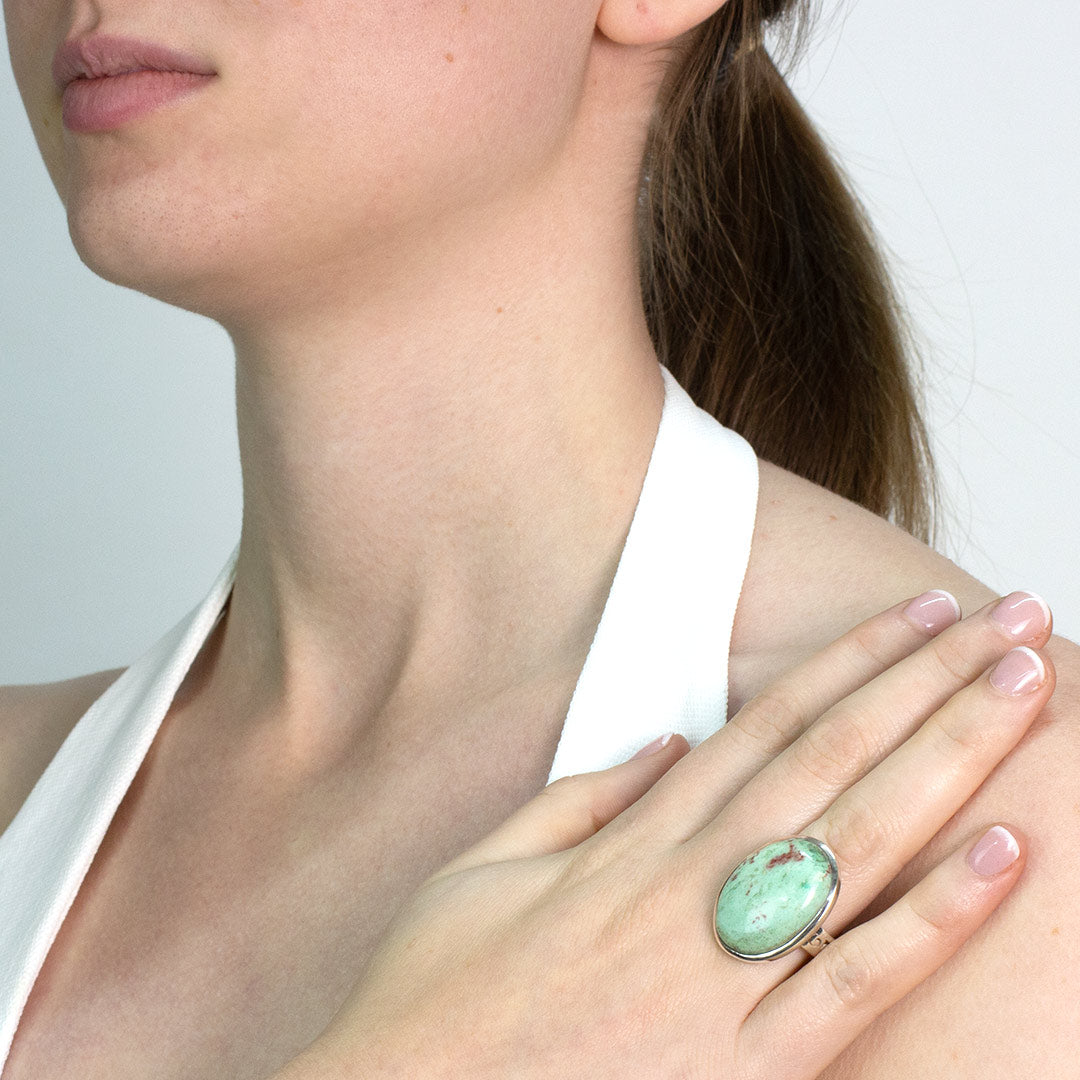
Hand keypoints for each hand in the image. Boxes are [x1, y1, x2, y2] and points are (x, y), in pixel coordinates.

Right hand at [277, 591, 1052, 1078]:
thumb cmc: (433, 1001)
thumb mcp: (482, 871)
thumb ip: (582, 801)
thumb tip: (669, 744)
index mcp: (630, 846)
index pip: (766, 727)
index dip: (848, 664)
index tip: (913, 616)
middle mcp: (688, 891)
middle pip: (831, 761)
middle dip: (926, 683)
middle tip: (1009, 623)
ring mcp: (722, 978)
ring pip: (858, 843)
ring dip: (947, 760)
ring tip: (1019, 694)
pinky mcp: (746, 1070)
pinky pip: (854, 983)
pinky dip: (933, 917)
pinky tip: (1001, 856)